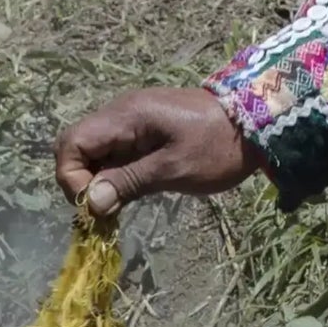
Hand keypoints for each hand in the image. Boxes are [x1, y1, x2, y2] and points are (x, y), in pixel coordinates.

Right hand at [54, 88, 262, 216]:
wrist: (256, 125)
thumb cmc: (218, 145)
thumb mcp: (174, 168)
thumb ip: (129, 182)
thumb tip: (90, 203)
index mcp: (125, 117)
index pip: (71, 144)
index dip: (72, 178)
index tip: (96, 205)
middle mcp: (120, 116)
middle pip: (75, 148)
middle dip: (80, 183)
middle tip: (104, 210)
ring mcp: (129, 126)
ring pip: (91, 156)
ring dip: (96, 185)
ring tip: (116, 209)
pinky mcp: (140, 137)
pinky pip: (111, 158)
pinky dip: (111, 180)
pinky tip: (126, 198)